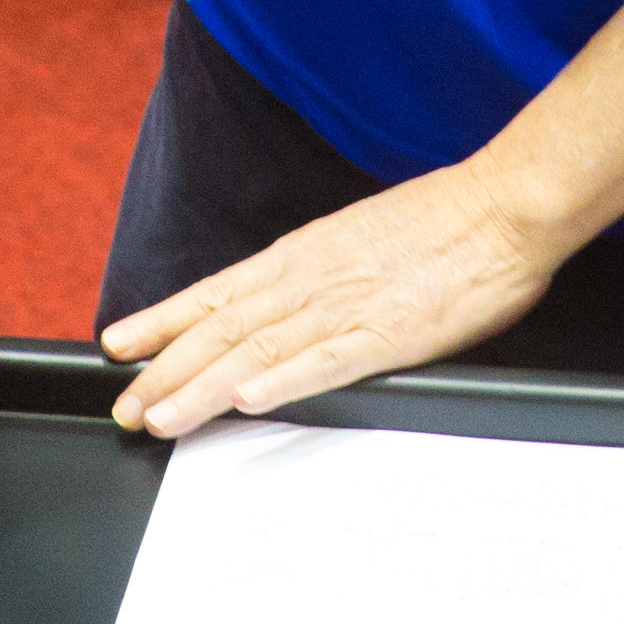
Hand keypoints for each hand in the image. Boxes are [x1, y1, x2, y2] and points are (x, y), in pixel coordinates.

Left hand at [103, 161, 568, 434]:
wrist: (503, 206)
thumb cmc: (443, 223)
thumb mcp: (361, 240)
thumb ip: (322, 275)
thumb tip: (288, 306)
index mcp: (305, 255)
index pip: (217, 293)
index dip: (163, 323)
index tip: (120, 347)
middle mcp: (311, 279)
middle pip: (221, 329)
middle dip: (165, 371)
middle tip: (125, 407)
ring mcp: (346, 306)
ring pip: (258, 350)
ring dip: (202, 386)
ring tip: (161, 417)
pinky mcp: (388, 332)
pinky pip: (327, 361)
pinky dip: (283, 381)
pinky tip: (248, 400)